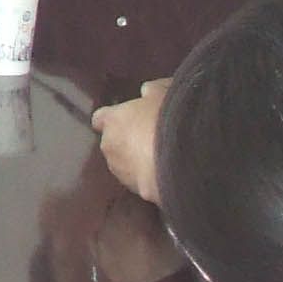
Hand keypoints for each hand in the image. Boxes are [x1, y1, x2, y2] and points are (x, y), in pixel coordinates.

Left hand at [94, 78, 169, 200]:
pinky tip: (168, 173)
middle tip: (151, 137)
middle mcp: (110, 147)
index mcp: (113, 121)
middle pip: (113, 143)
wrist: (181, 160)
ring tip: (163, 157)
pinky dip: (149, 178)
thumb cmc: (169, 120)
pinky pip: (140, 181)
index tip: (124, 119)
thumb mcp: (164, 94)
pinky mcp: (136, 190)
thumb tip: (146, 90)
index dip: (112, 119)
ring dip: (137, 161)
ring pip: (124, 164)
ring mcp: (121, 172)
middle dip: (127, 141)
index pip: (101, 118)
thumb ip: (152, 91)